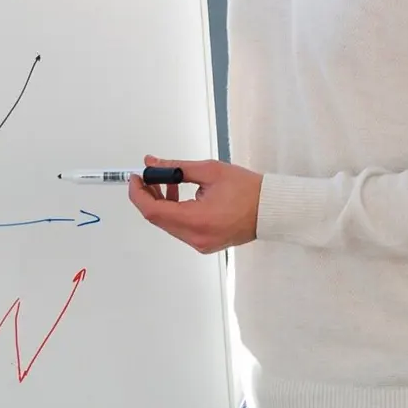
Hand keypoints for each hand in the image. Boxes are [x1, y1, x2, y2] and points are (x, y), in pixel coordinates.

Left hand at [129, 154, 262, 253]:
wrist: (271, 210)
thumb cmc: (249, 191)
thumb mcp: (210, 171)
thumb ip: (176, 167)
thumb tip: (153, 164)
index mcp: (197, 220)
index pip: (153, 211)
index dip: (138, 194)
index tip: (136, 178)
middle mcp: (196, 237)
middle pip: (158, 219)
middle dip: (149, 196)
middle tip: (150, 176)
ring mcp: (201, 244)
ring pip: (168, 224)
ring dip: (162, 204)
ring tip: (171, 183)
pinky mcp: (205, 244)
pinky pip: (181, 229)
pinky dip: (175, 212)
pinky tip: (182, 196)